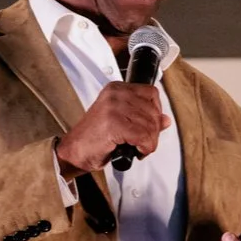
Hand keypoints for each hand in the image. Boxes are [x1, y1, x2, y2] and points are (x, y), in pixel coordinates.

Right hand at [54, 80, 170, 178]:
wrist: (74, 152)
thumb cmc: (95, 138)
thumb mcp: (122, 122)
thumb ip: (144, 118)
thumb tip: (166, 120)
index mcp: (117, 89)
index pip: (152, 93)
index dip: (156, 111)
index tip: (150, 125)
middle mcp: (115, 94)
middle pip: (153, 111)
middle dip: (154, 131)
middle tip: (144, 142)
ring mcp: (114, 107)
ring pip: (150, 125)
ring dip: (149, 142)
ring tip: (138, 147)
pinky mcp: (113, 123)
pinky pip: (143, 136)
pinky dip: (145, 148)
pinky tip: (136, 151)